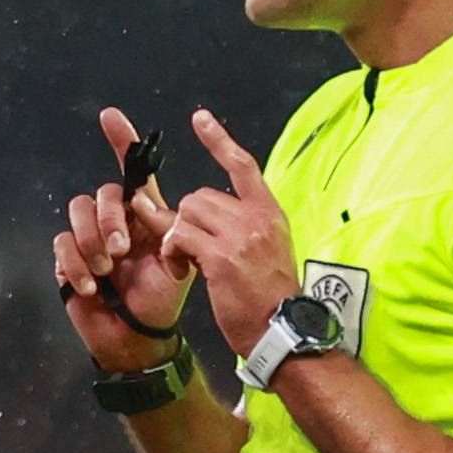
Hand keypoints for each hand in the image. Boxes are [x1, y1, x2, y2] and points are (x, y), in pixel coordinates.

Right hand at [52, 107, 192, 371]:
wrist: (139, 337)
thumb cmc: (161, 299)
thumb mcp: (178, 262)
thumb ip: (168, 230)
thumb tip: (142, 202)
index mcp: (145, 214)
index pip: (133, 171)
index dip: (122, 141)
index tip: (110, 116)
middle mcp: (115, 220)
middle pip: (104, 193)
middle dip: (110, 218)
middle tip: (122, 249)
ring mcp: (89, 240)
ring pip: (78, 212)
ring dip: (92, 240)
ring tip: (107, 270)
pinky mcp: (68, 260)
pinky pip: (62, 244)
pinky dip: (75, 265)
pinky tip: (91, 286)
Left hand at [161, 109, 297, 359]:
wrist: (280, 332)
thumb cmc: (270, 302)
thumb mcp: (267, 254)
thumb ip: (243, 229)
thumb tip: (207, 217)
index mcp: (270, 214)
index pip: (243, 166)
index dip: (219, 141)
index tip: (200, 119)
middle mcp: (257, 219)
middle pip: (201, 195)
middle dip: (186, 220)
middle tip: (186, 250)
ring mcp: (240, 236)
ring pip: (187, 213)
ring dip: (176, 237)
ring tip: (185, 263)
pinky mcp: (221, 256)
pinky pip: (179, 236)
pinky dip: (172, 251)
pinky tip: (182, 269)